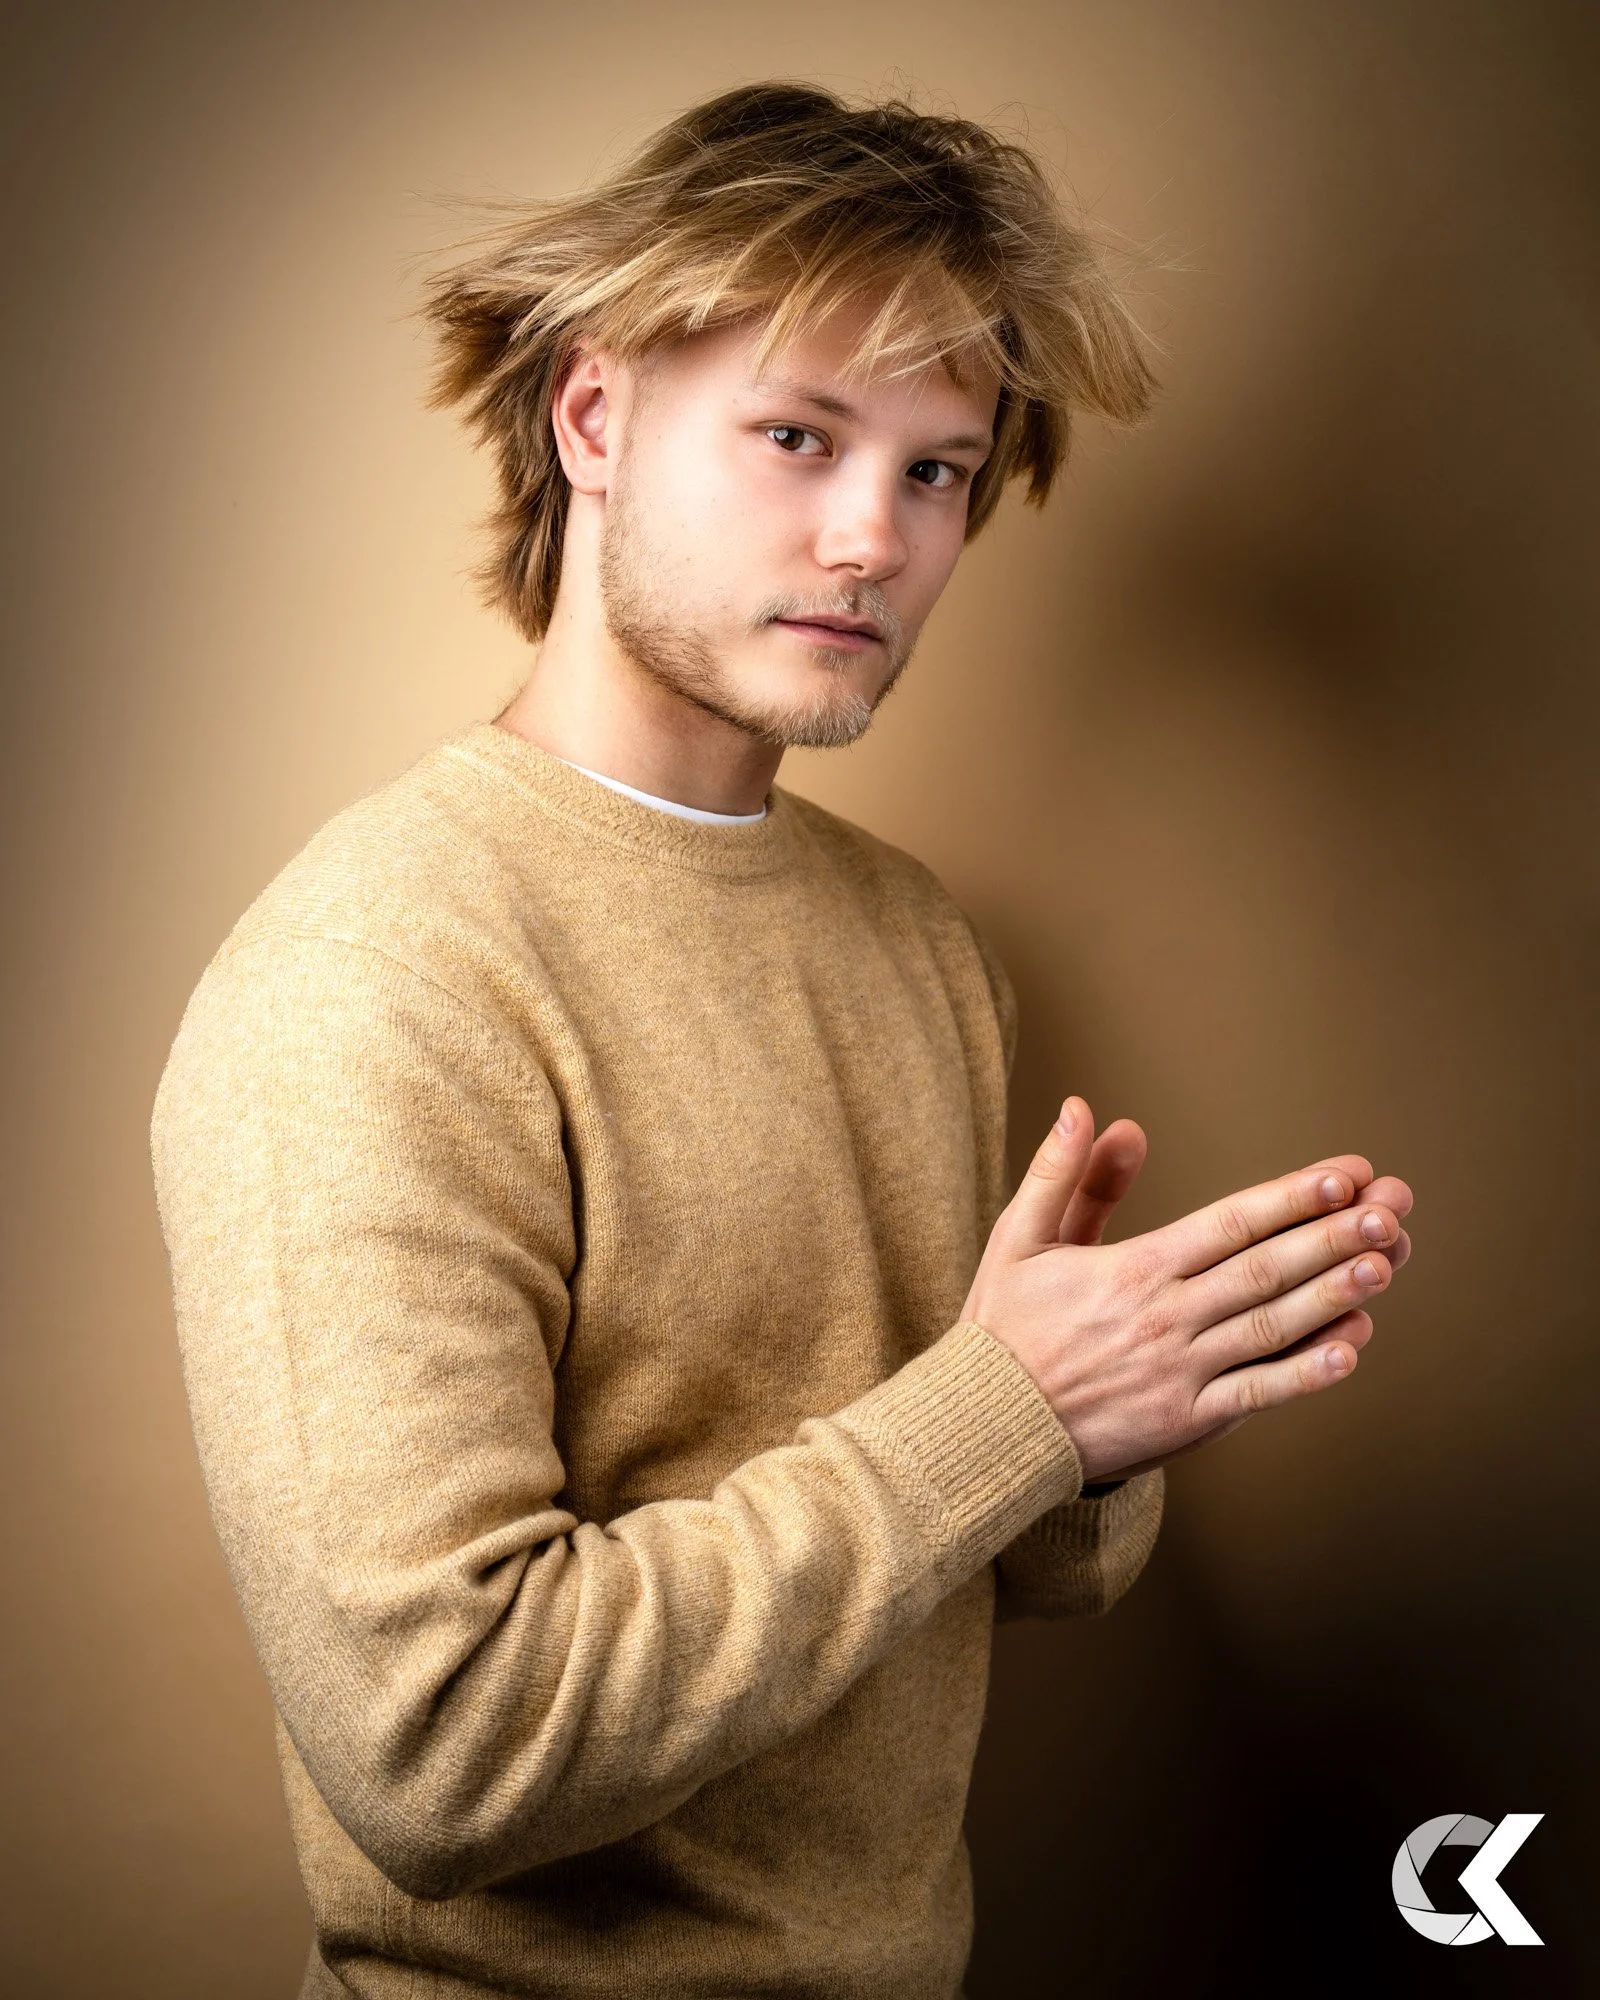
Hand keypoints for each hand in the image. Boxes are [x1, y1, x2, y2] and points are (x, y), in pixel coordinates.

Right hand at [960, 1098, 1413, 1482]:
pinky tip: (1351, 1349)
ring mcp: (1180, 1373)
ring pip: (1271, 1328)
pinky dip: (1305, 1375)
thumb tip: (1084, 1108)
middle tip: (1390, 1209)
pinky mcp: (1185, 1423)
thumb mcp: (1018, 1238)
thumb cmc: (1004, 1329)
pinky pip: (1256, 1395)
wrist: (986, 1429)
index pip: (1227, 1224)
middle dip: (1330, 1236)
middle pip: (1263, 1270)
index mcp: (1132, 1269)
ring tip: (1386, 1264)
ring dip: (1333, 1295)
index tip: (1342, 1173)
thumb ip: (1060, 1173)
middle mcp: (1164, 1317)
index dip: (1289, 1198)